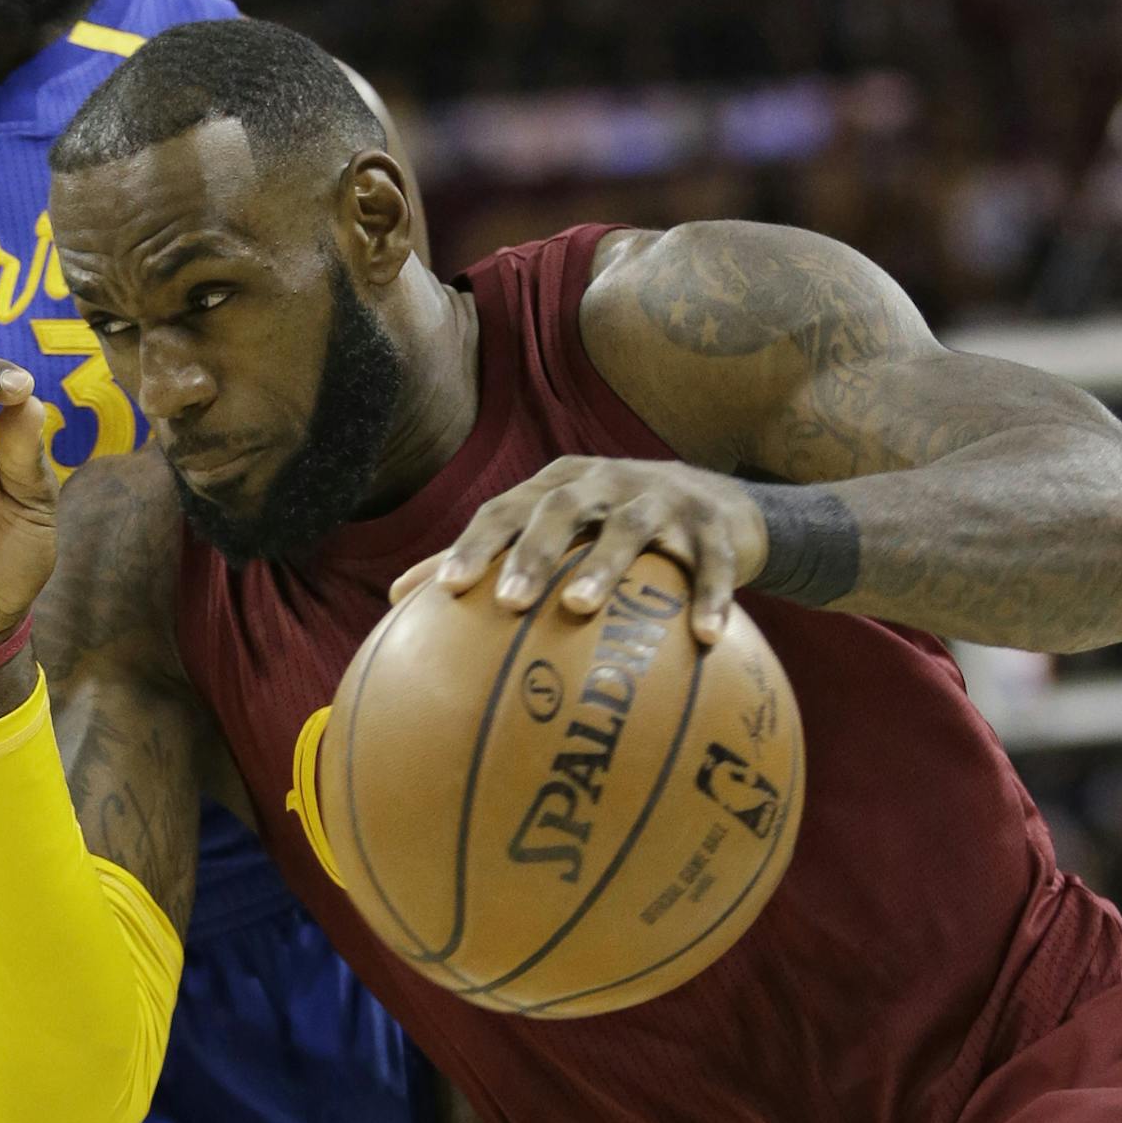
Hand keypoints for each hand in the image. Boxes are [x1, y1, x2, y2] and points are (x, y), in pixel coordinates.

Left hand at [389, 456, 768, 643]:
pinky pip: (713, 562)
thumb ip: (487, 561)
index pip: (506, 510)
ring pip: (630, 528)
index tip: (446, 590)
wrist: (722, 508)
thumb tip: (398, 599)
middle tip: (509, 602)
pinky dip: (711, 596)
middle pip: (561, 510)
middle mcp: (605, 482)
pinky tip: (706, 639)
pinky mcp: (715, 525)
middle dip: (532, 553)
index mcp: (559, 486)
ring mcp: (662, 499)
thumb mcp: (557, 533)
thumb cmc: (613, 530)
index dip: (475, 545)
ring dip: (605, 567)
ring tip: (581, 608)